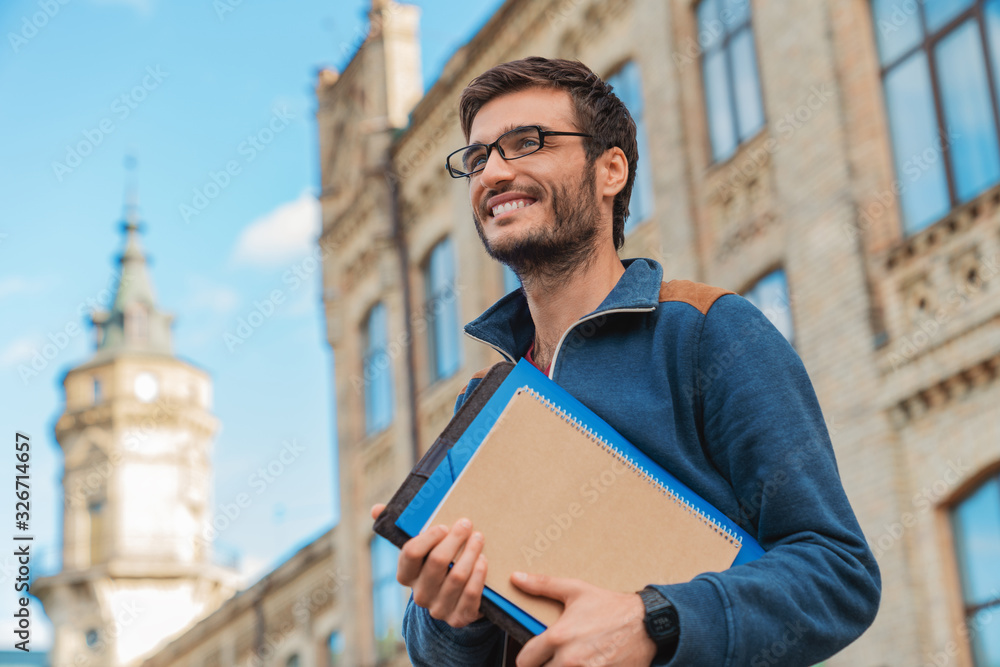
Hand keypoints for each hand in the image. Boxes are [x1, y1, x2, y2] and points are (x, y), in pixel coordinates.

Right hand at [369, 503, 486, 627]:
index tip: (444, 526)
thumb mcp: (419, 549)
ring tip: (478, 538)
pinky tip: (483, 560)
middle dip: (454, 540)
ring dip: (470, 553)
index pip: (411, 553)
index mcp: (405, 575)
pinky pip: (471, 595)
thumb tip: (375, 509)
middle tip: (466, 524)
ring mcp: (439, 608)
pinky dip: (478, 575)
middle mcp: (420, 595)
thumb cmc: (434, 565)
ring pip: (457, 576)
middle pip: (437, 562)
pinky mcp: (459, 618)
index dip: (429, 537)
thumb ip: (399, 528)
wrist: (451, 601)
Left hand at [511, 572, 656, 666]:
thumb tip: (516, 578)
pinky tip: (586, 665)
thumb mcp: (576, 590)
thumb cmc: (610, 607)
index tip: (534, 656)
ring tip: (569, 662)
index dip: (528, 658)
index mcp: (558, 637)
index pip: (525, 660)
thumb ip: (542, 585)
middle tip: (552, 659)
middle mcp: (569, 660)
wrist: (646, 624)